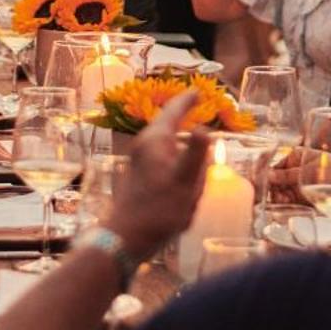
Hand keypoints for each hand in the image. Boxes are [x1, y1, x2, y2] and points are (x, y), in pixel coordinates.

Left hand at [107, 91, 208, 259]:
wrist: (126, 238)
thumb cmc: (158, 211)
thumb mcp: (185, 182)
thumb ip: (197, 154)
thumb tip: (205, 128)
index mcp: (156, 141)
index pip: (173, 111)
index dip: (187, 100)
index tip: (198, 91)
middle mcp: (144, 146)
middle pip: (169, 125)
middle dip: (183, 118)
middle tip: (196, 108)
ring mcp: (139, 161)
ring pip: (166, 144)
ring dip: (181, 143)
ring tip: (196, 150)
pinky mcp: (139, 176)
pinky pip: (163, 159)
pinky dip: (176, 159)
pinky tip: (184, 176)